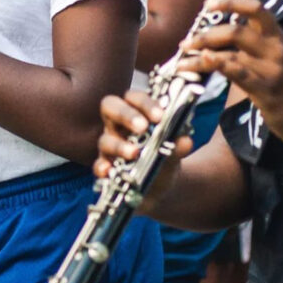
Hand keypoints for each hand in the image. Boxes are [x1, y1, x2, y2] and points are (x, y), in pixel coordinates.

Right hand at [95, 90, 193, 208]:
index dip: (144, 104)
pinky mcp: (106, 167)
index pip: (134, 98)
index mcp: (135, 112)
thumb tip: (184, 141)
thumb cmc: (163, 157)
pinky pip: (98, 166)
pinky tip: (109, 170)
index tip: (160, 116)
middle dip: (125, 114)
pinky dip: (102, 168)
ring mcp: (109, 145)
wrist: (159, 185)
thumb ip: (179, 145)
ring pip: (105, 139)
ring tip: (134, 153)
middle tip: (142, 127)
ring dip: (119, 145)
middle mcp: (118, 125)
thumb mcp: (175, 151)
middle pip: (110, 107)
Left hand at [178, 0, 282, 152]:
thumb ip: (249, 42)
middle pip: (236, 31)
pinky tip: (202, 60)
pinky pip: (239, 73)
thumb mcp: (271, 56)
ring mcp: (272, 69)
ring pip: (231, 52)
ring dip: (201, 54)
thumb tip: (214, 30)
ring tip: (181, 61)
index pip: (256, 9)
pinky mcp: (266, 89)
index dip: (231, 2)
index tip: (209, 3)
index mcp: (277, 36)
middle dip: (206, 35)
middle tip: (185, 43)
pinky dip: (218, 64)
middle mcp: (276, 49)